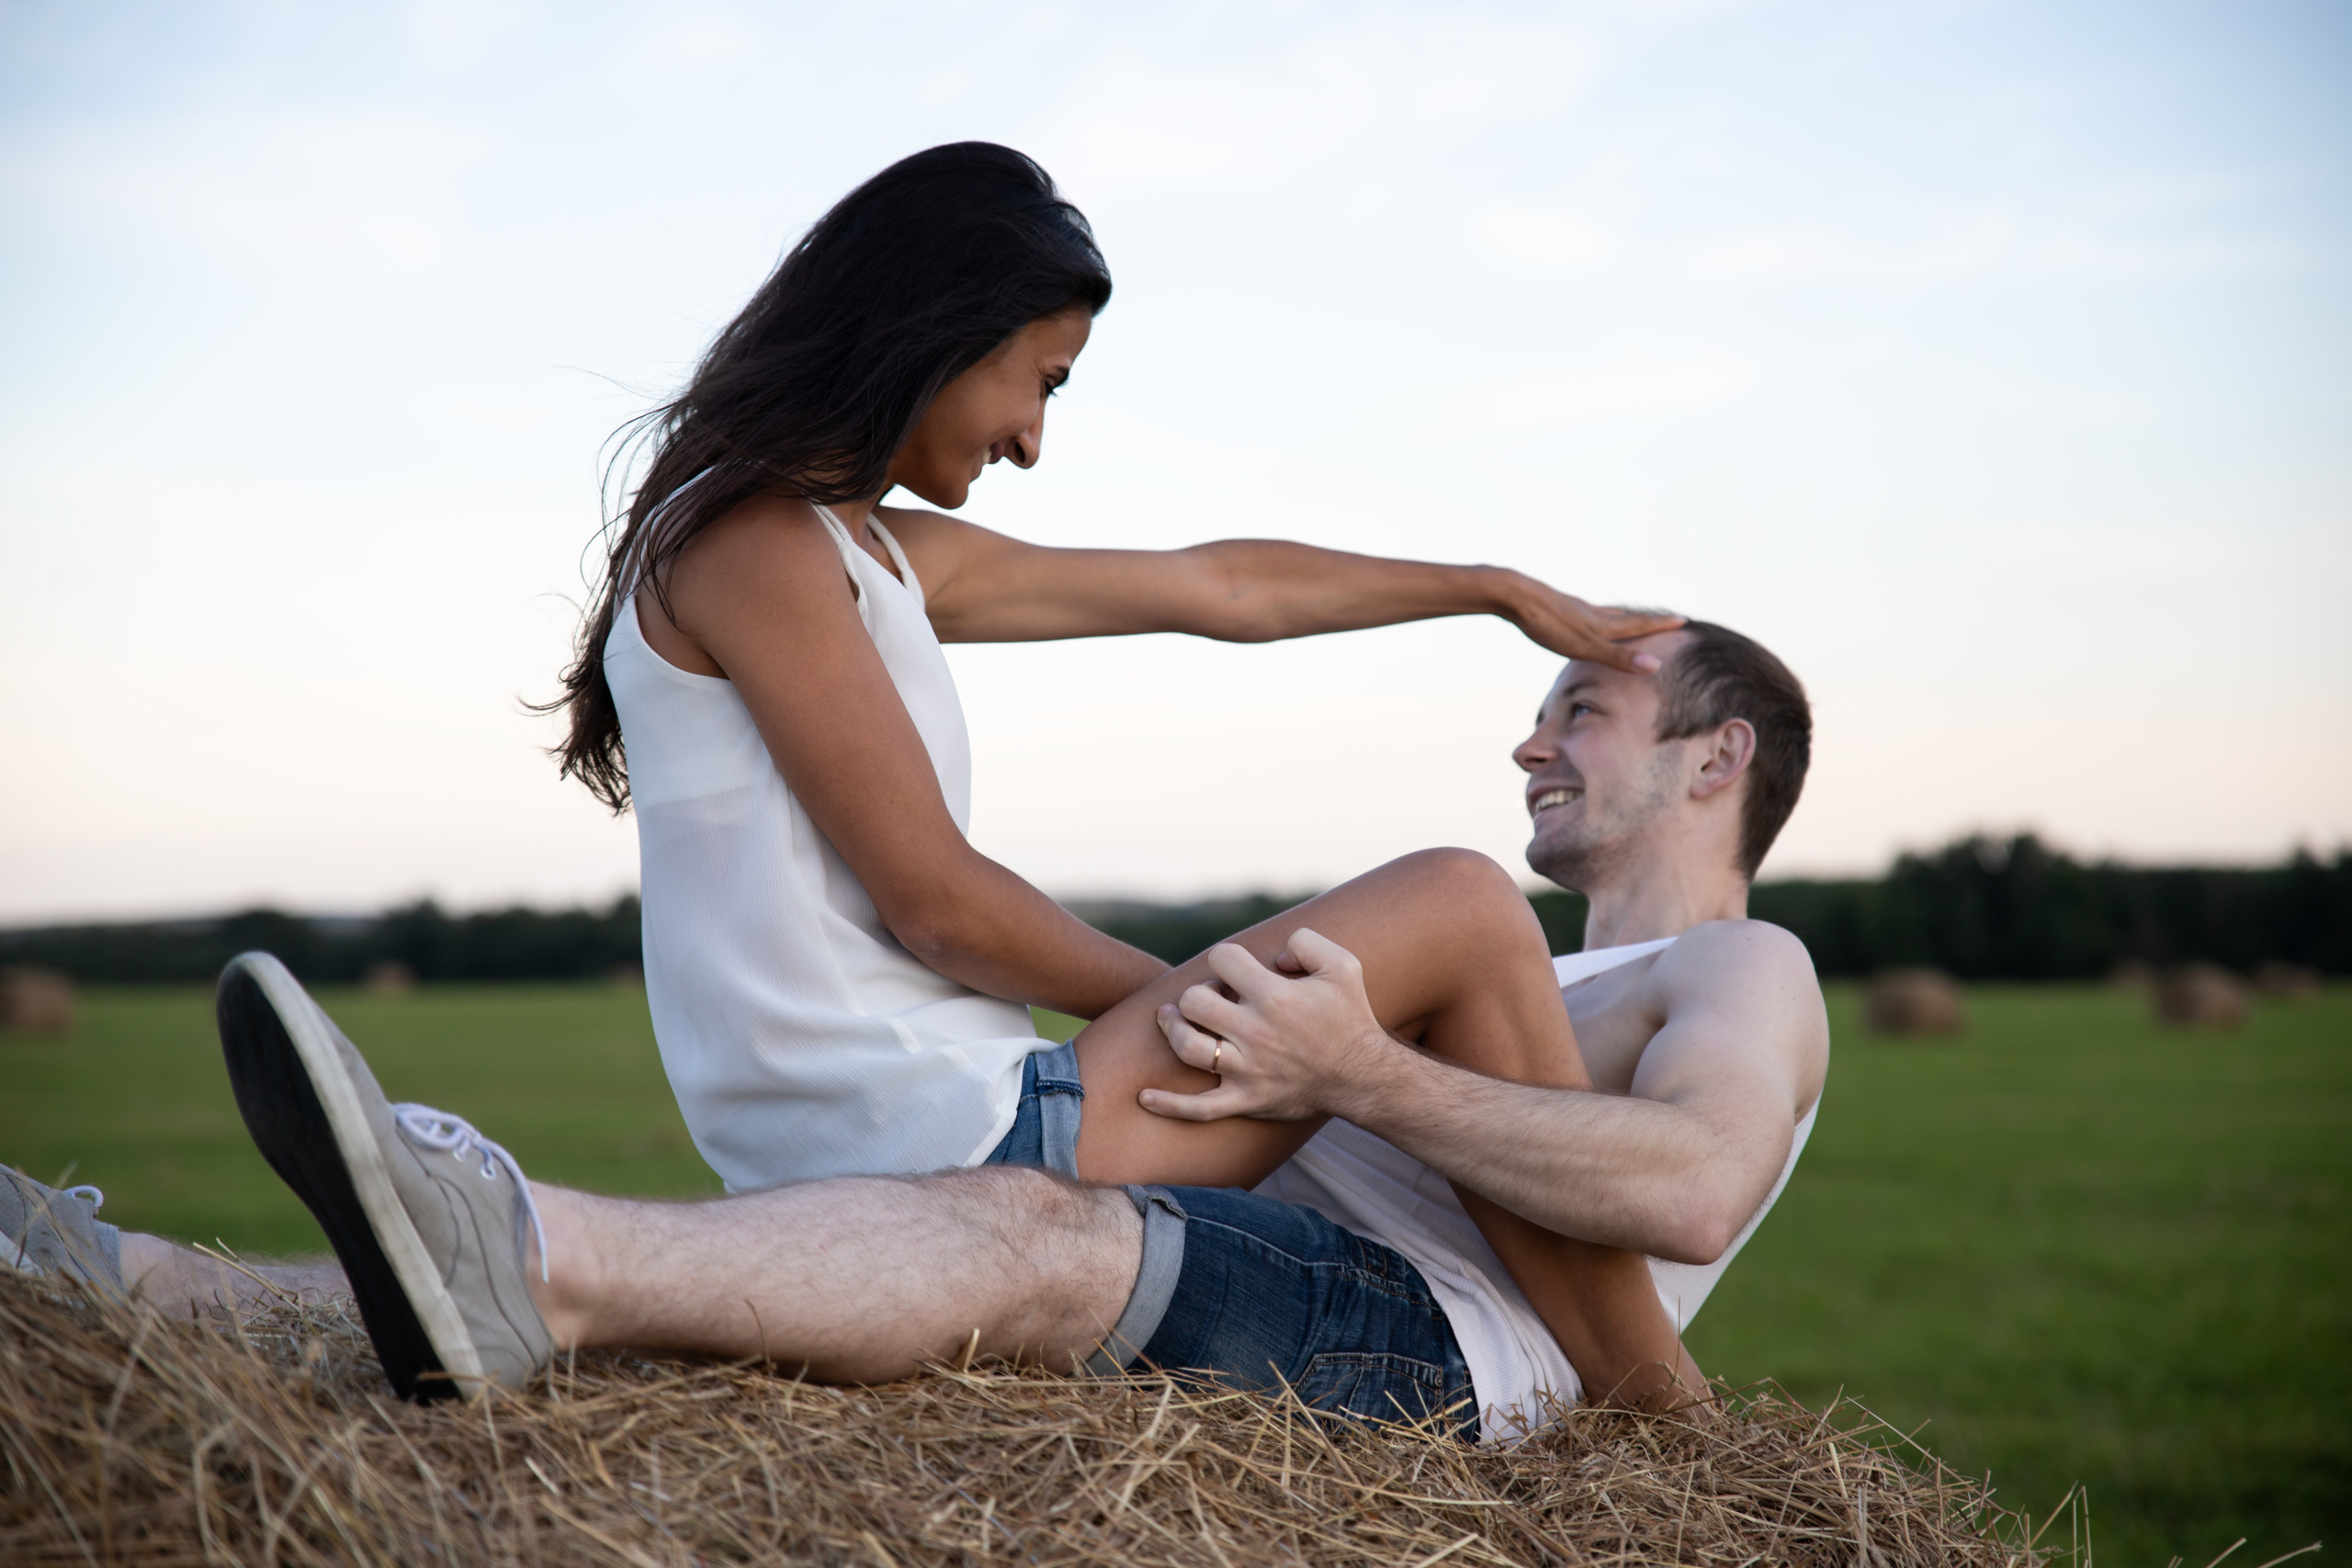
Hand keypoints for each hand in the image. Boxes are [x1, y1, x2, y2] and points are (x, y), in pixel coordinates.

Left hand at [1139, 929, 1398, 1123]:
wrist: (1363, 1077)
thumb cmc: (1350, 1017)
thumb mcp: (1343, 964)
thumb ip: (1306, 942)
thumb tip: (1272, 957)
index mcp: (1275, 996)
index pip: (1222, 959)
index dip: (1227, 959)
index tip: (1238, 970)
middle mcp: (1255, 1032)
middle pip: (1194, 1001)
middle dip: (1200, 992)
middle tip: (1213, 997)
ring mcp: (1247, 1070)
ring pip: (1187, 1047)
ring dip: (1174, 1030)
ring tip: (1173, 1019)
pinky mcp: (1245, 1101)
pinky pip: (1197, 1109)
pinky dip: (1168, 1104)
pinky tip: (1144, 1096)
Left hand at [1501, 576, 1684, 672]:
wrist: (1513, 596)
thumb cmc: (1548, 624)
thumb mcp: (1585, 646)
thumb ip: (1618, 657)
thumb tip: (1656, 665)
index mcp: (1601, 624)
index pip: (1638, 624)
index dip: (1660, 624)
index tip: (1682, 619)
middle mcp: (1591, 613)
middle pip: (1624, 617)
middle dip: (1645, 620)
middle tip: (1663, 618)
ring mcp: (1572, 608)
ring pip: (1602, 612)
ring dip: (1619, 617)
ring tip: (1626, 616)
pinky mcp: (1554, 607)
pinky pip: (1580, 611)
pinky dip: (1591, 615)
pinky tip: (1580, 615)